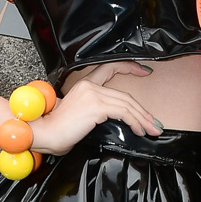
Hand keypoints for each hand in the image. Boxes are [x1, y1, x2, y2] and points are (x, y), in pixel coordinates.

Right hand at [29, 63, 161, 152]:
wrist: (45, 134)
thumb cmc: (58, 130)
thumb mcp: (80, 115)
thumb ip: (96, 110)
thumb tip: (115, 119)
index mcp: (84, 84)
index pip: (110, 67)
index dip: (130, 67)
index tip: (145, 71)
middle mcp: (89, 85)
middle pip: (125, 95)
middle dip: (143, 110)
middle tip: (155, 122)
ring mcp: (93, 94)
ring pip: (127, 104)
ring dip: (143, 119)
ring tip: (152, 130)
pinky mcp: (96, 105)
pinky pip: (123, 112)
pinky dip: (135, 122)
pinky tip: (139, 130)